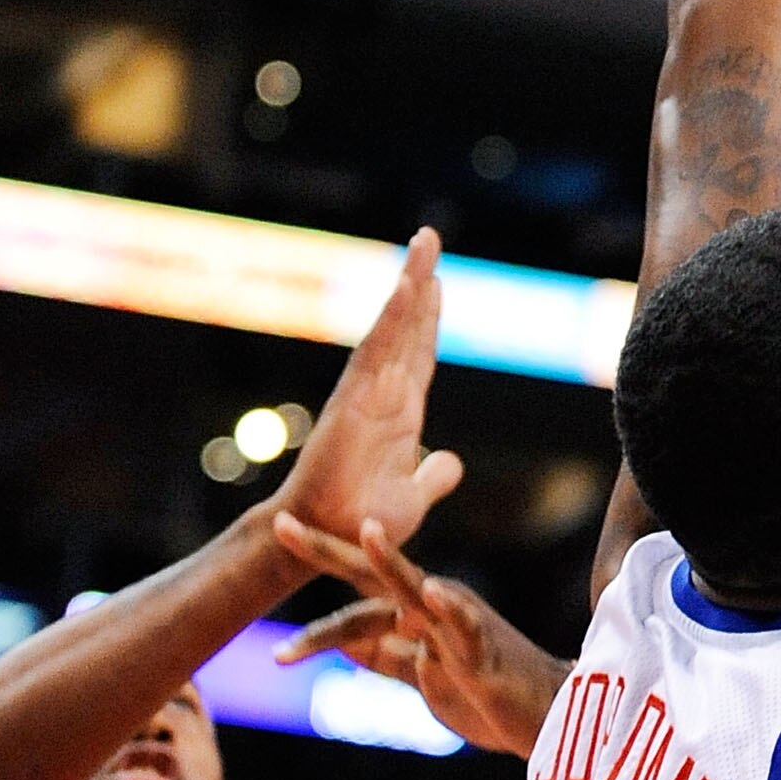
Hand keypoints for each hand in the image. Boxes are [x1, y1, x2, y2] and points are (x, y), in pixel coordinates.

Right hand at [271, 231, 461, 560]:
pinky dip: (394, 317)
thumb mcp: (413, 497)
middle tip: (429, 238)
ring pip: (394, 327)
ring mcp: (369, 393)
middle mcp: (385, 394)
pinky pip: (378, 350)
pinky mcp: (354, 400)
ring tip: (424, 244)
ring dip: (410, 284)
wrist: (330, 542)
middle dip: (421, 282)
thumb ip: (433, 477)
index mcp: (401, 413)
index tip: (438, 281)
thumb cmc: (364, 523)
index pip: (420, 353)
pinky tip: (408, 285)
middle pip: (409, 327)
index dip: (430, 317)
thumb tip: (450, 463)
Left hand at [271, 515, 567, 759]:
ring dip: (392, 560)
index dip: (315, 620)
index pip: (356, 607)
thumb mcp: (424, 678)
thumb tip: (343, 642)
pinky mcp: (484, 650)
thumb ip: (387, 656)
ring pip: (416, 590)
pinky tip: (431, 591)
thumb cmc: (487, 697)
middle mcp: (433, 609)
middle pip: (372, 577)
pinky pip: (466, 625)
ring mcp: (459, 626)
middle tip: (281, 524)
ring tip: (369, 530)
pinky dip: (450, 607)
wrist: (546, 716)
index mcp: (417, 617)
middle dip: (327, 551)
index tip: (276, 614)